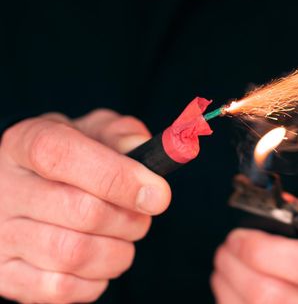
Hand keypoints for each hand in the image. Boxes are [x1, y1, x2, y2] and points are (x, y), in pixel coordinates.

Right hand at [0, 110, 170, 302]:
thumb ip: (121, 135)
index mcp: (26, 143)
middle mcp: (5, 189)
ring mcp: (1, 236)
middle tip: (142, 215)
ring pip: (74, 254)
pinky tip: (101, 257)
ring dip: (118, 251)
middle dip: (129, 219)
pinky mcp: (7, 276)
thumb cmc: (75, 158)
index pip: (62, 156)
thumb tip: (141, 149)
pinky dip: (97, 278)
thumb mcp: (96, 133)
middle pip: (81, 211)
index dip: (117, 176)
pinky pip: (63, 289)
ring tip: (123, 236)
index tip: (158, 194)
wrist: (31, 190)